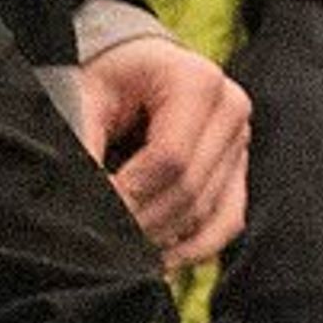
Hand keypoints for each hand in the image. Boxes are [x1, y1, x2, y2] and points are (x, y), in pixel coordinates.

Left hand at [73, 34, 252, 269]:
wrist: (132, 60)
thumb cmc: (103, 74)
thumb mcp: (83, 95)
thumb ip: (82, 145)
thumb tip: (81, 202)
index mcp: (196, 82)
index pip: (169, 158)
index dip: (129, 194)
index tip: (91, 216)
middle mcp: (231, 109)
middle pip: (190, 188)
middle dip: (142, 222)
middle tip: (100, 246)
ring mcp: (241, 140)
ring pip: (208, 210)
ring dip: (164, 240)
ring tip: (121, 257)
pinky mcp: (239, 167)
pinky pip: (228, 218)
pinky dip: (196, 246)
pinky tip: (160, 263)